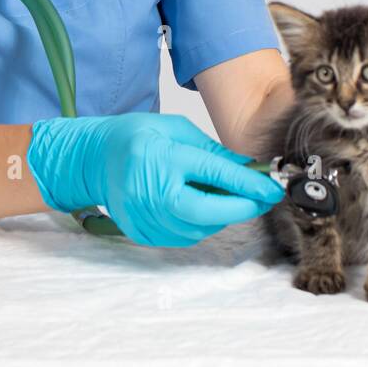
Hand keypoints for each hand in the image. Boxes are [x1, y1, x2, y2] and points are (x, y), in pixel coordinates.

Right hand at [26, 111, 284, 246]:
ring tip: (230, 196)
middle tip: (262, 198)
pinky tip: (203, 205)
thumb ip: (213, 153)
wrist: (94, 159)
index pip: (215, 175)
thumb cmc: (136, 137)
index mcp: (162, 159)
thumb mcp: (176, 131)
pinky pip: (184, 236)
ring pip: (200, 229)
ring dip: (223, 216)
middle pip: (209, 213)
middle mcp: (151, 192)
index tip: (273, 187)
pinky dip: (201, 224)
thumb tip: (250, 170)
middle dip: (242, 207)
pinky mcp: (143, 234)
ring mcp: (144, 218)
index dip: (249, 184)